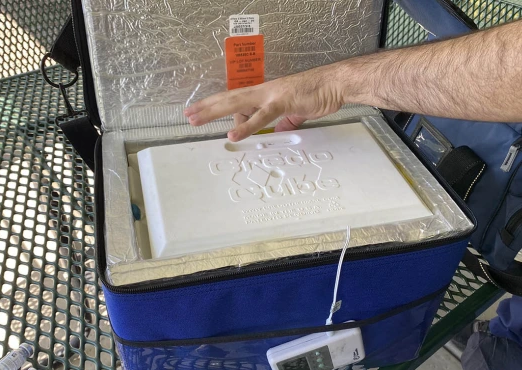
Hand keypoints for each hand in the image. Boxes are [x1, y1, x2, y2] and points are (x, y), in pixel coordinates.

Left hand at [184, 65, 344, 141]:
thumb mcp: (294, 113)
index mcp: (264, 94)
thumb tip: (278, 133)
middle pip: (228, 99)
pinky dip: (246, 126)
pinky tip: (232, 134)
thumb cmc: (316, 94)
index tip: (199, 110)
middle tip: (187, 115)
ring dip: (214, 111)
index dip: (215, 104)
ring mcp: (270, 96)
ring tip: (196, 120)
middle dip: (206, 107)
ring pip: (236, 103)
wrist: (334, 84)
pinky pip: (260, 116)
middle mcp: (262, 92)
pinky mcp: (281, 102)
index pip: (234, 99)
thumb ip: (284, 122)